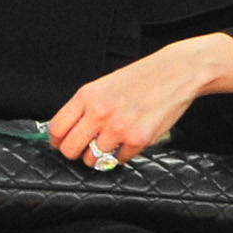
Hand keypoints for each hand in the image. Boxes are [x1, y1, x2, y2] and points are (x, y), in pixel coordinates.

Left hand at [46, 36, 232, 165]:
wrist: (176, 72)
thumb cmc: (142, 78)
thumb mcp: (105, 86)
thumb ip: (85, 107)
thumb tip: (68, 130)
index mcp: (87, 96)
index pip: (57, 129)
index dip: (57, 141)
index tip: (62, 144)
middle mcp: (100, 112)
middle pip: (70, 149)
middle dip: (76, 154)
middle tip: (84, 150)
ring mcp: (119, 128)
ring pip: (93, 159)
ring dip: (100, 156)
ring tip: (111, 144)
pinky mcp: (138, 139)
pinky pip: (119, 160)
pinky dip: (123, 154)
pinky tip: (130, 140)